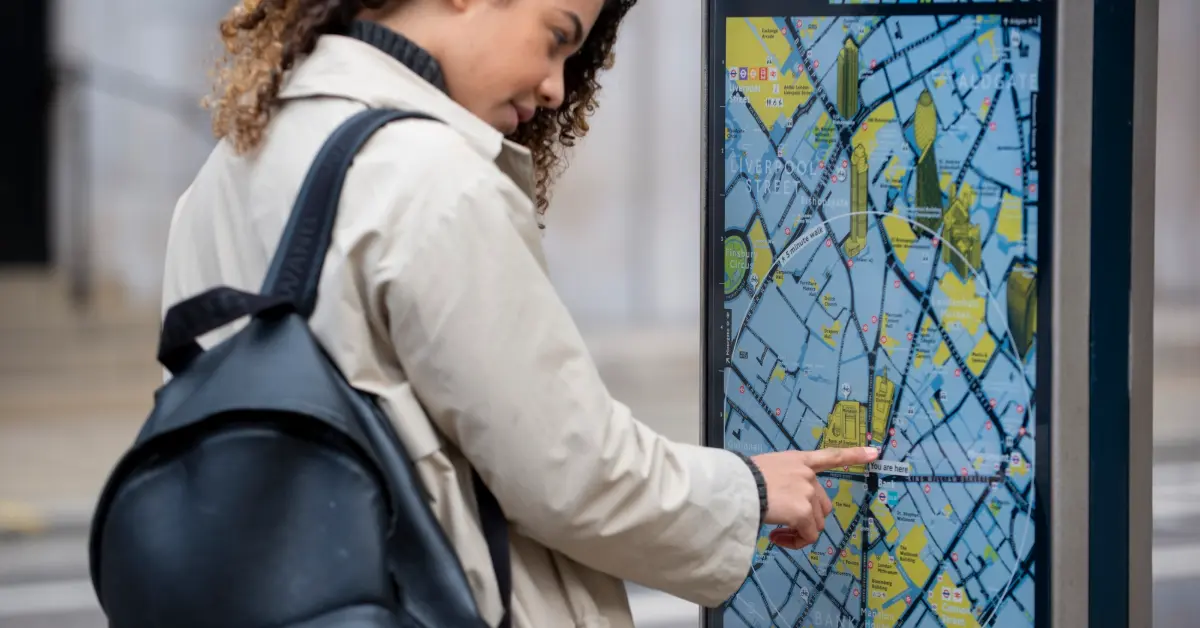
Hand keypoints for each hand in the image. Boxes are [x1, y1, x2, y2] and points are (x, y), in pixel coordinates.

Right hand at [751, 447, 879, 549]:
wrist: (736, 486)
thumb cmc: (740, 478)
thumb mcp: (764, 470)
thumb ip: (782, 481)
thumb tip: (781, 503)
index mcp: (798, 460)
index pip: (831, 455)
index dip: (854, 454)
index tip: (875, 451)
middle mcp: (807, 475)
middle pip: (822, 504)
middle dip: (808, 518)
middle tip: (784, 527)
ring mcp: (807, 493)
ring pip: (816, 523)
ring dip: (800, 532)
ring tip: (777, 534)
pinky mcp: (803, 512)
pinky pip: (808, 536)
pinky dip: (796, 542)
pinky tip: (777, 539)